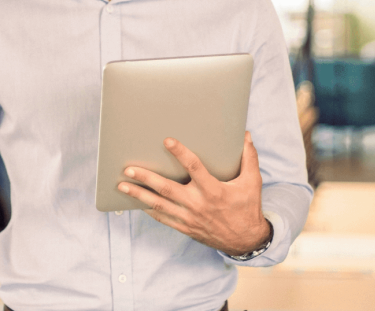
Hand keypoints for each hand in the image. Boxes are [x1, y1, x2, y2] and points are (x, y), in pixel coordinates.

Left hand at [117, 131, 269, 255]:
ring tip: (122, 186)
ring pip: (159, 205)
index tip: (167, 141)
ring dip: (139, 195)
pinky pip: (163, 218)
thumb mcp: (252, 182)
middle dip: (146, 178)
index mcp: (213, 190)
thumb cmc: (247, 208)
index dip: (180, 152)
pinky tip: (136, 202)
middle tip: (128, 169)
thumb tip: (246, 135)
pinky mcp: (185, 228)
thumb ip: (249, 158)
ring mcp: (189, 218)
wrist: (245, 241)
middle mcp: (198, 204)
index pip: (194, 167)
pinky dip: (148, 210)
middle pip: (166, 188)